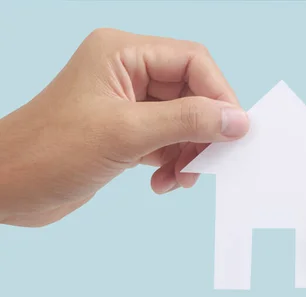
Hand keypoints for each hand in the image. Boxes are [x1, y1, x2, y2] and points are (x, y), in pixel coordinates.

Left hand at [0, 28, 248, 226]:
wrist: (8, 188)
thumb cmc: (50, 152)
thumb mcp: (127, 134)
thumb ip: (188, 122)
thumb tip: (238, 120)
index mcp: (123, 53)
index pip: (193, 62)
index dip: (219, 95)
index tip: (234, 132)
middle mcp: (128, 72)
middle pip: (193, 93)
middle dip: (202, 132)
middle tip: (205, 164)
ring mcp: (128, 103)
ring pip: (184, 121)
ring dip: (188, 154)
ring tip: (178, 180)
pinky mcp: (127, 131)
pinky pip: (169, 141)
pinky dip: (173, 164)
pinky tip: (161, 183)